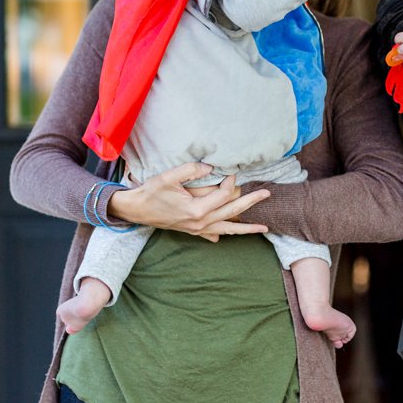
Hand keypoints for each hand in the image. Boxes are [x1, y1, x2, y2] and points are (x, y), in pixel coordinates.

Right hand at [108, 165, 266, 238]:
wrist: (136, 210)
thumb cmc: (151, 192)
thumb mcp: (169, 177)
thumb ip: (192, 170)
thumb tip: (212, 168)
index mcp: (197, 210)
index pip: (223, 195)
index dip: (230, 182)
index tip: (231, 172)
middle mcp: (201, 223)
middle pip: (232, 212)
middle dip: (251, 202)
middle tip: (266, 194)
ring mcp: (198, 230)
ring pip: (228, 229)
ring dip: (247, 228)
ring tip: (264, 228)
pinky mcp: (193, 231)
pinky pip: (214, 235)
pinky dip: (225, 234)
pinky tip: (231, 235)